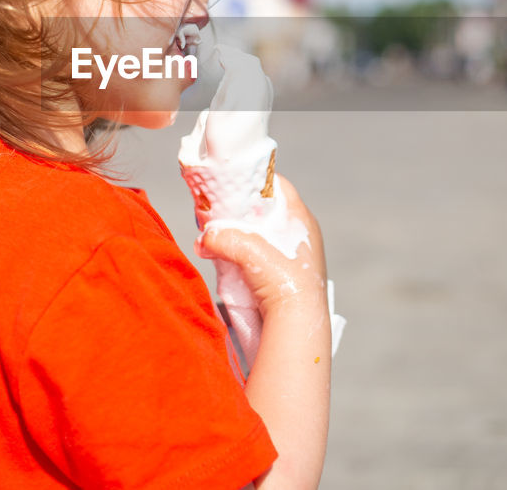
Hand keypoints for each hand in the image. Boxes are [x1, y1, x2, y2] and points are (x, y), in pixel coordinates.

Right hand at [195, 175, 327, 318]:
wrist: (296, 326)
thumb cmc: (285, 285)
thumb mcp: (249, 249)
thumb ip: (222, 236)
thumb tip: (204, 238)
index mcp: (301, 221)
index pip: (278, 187)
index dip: (255, 181)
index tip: (233, 181)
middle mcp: (297, 236)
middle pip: (263, 211)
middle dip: (238, 210)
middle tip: (216, 209)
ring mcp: (288, 257)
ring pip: (255, 235)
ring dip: (233, 235)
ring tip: (214, 235)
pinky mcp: (276, 277)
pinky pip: (252, 256)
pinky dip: (235, 254)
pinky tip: (221, 257)